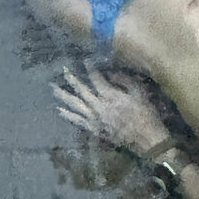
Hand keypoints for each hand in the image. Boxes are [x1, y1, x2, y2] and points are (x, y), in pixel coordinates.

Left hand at [53, 67, 171, 158]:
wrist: (144, 138)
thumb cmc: (145, 114)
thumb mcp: (139, 92)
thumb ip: (124, 80)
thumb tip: (110, 74)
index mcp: (110, 95)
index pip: (96, 78)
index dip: (90, 68)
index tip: (86, 60)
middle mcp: (98, 106)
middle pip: (81, 89)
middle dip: (71, 78)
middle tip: (63, 69)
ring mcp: (94, 119)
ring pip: (75, 105)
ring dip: (63, 95)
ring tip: (53, 88)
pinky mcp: (93, 129)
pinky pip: (77, 120)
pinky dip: (67, 115)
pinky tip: (59, 109)